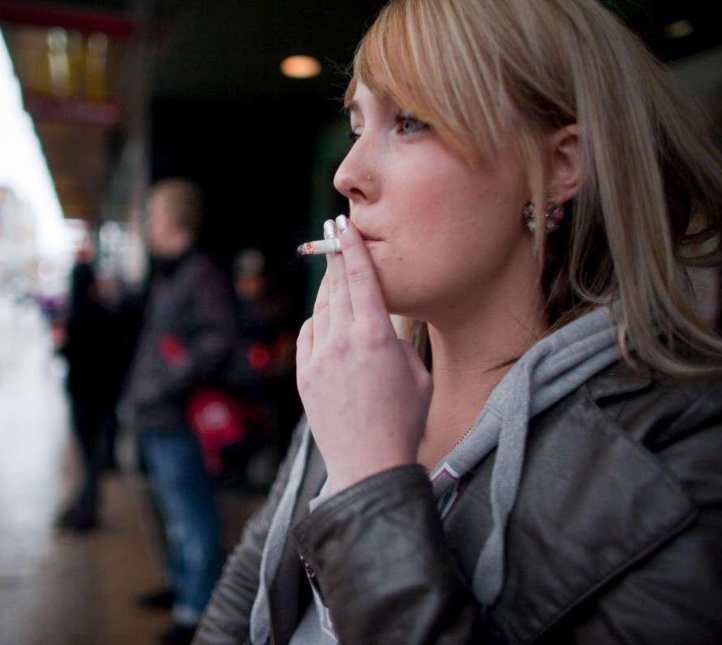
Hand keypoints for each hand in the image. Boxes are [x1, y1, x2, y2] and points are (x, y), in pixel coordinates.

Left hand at [296, 217, 431, 490]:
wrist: (368, 464)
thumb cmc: (404, 421)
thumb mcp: (418, 374)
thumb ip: (397, 342)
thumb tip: (381, 327)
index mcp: (375, 337)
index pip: (362, 279)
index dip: (353, 248)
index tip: (346, 226)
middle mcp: (342, 341)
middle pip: (337, 285)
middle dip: (336, 255)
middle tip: (334, 232)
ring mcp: (318, 358)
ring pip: (321, 308)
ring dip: (328, 288)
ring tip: (335, 273)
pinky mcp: (304, 375)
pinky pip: (308, 334)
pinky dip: (317, 321)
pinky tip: (326, 318)